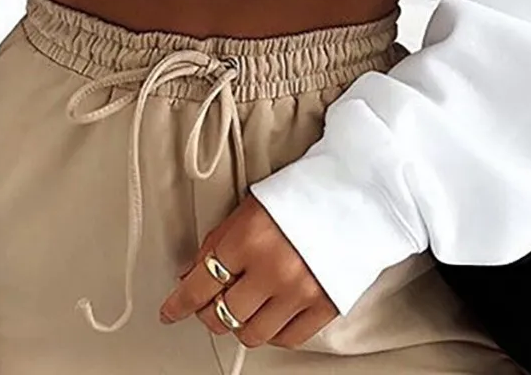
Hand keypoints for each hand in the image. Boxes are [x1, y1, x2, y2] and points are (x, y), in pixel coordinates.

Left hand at [158, 193, 339, 348]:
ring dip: (241, 323)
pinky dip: (274, 331)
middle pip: (222, 315)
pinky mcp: (325, 305)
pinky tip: (273, 312)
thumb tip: (192, 275)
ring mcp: (300, 291)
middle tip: (211, 302)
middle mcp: (272, 269)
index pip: (199, 285)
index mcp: (249, 237)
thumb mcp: (252, 205)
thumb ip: (219, 242)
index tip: (171, 311)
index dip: (179, 304)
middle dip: (210, 311)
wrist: (359, 190)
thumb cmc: (306, 191)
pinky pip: (287, 339)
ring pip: (251, 334)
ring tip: (245, 305)